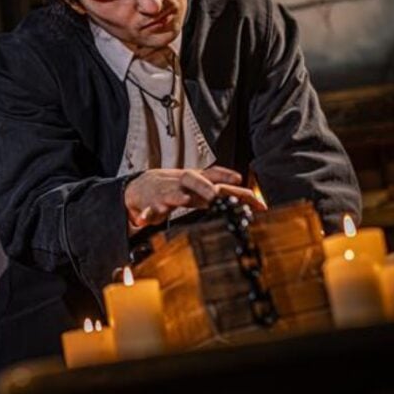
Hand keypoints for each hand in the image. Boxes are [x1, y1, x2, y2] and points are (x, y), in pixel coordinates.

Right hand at [124, 165, 266, 226]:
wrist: (142, 187)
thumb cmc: (175, 187)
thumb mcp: (199, 187)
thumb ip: (222, 191)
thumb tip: (252, 199)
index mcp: (196, 180)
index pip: (212, 174)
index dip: (225, 175)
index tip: (239, 178)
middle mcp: (182, 184)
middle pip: (194, 180)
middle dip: (204, 186)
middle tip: (214, 194)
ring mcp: (166, 194)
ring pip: (171, 193)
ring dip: (177, 196)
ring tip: (183, 199)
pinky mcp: (151, 205)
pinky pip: (148, 210)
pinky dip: (147, 214)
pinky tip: (144, 219)